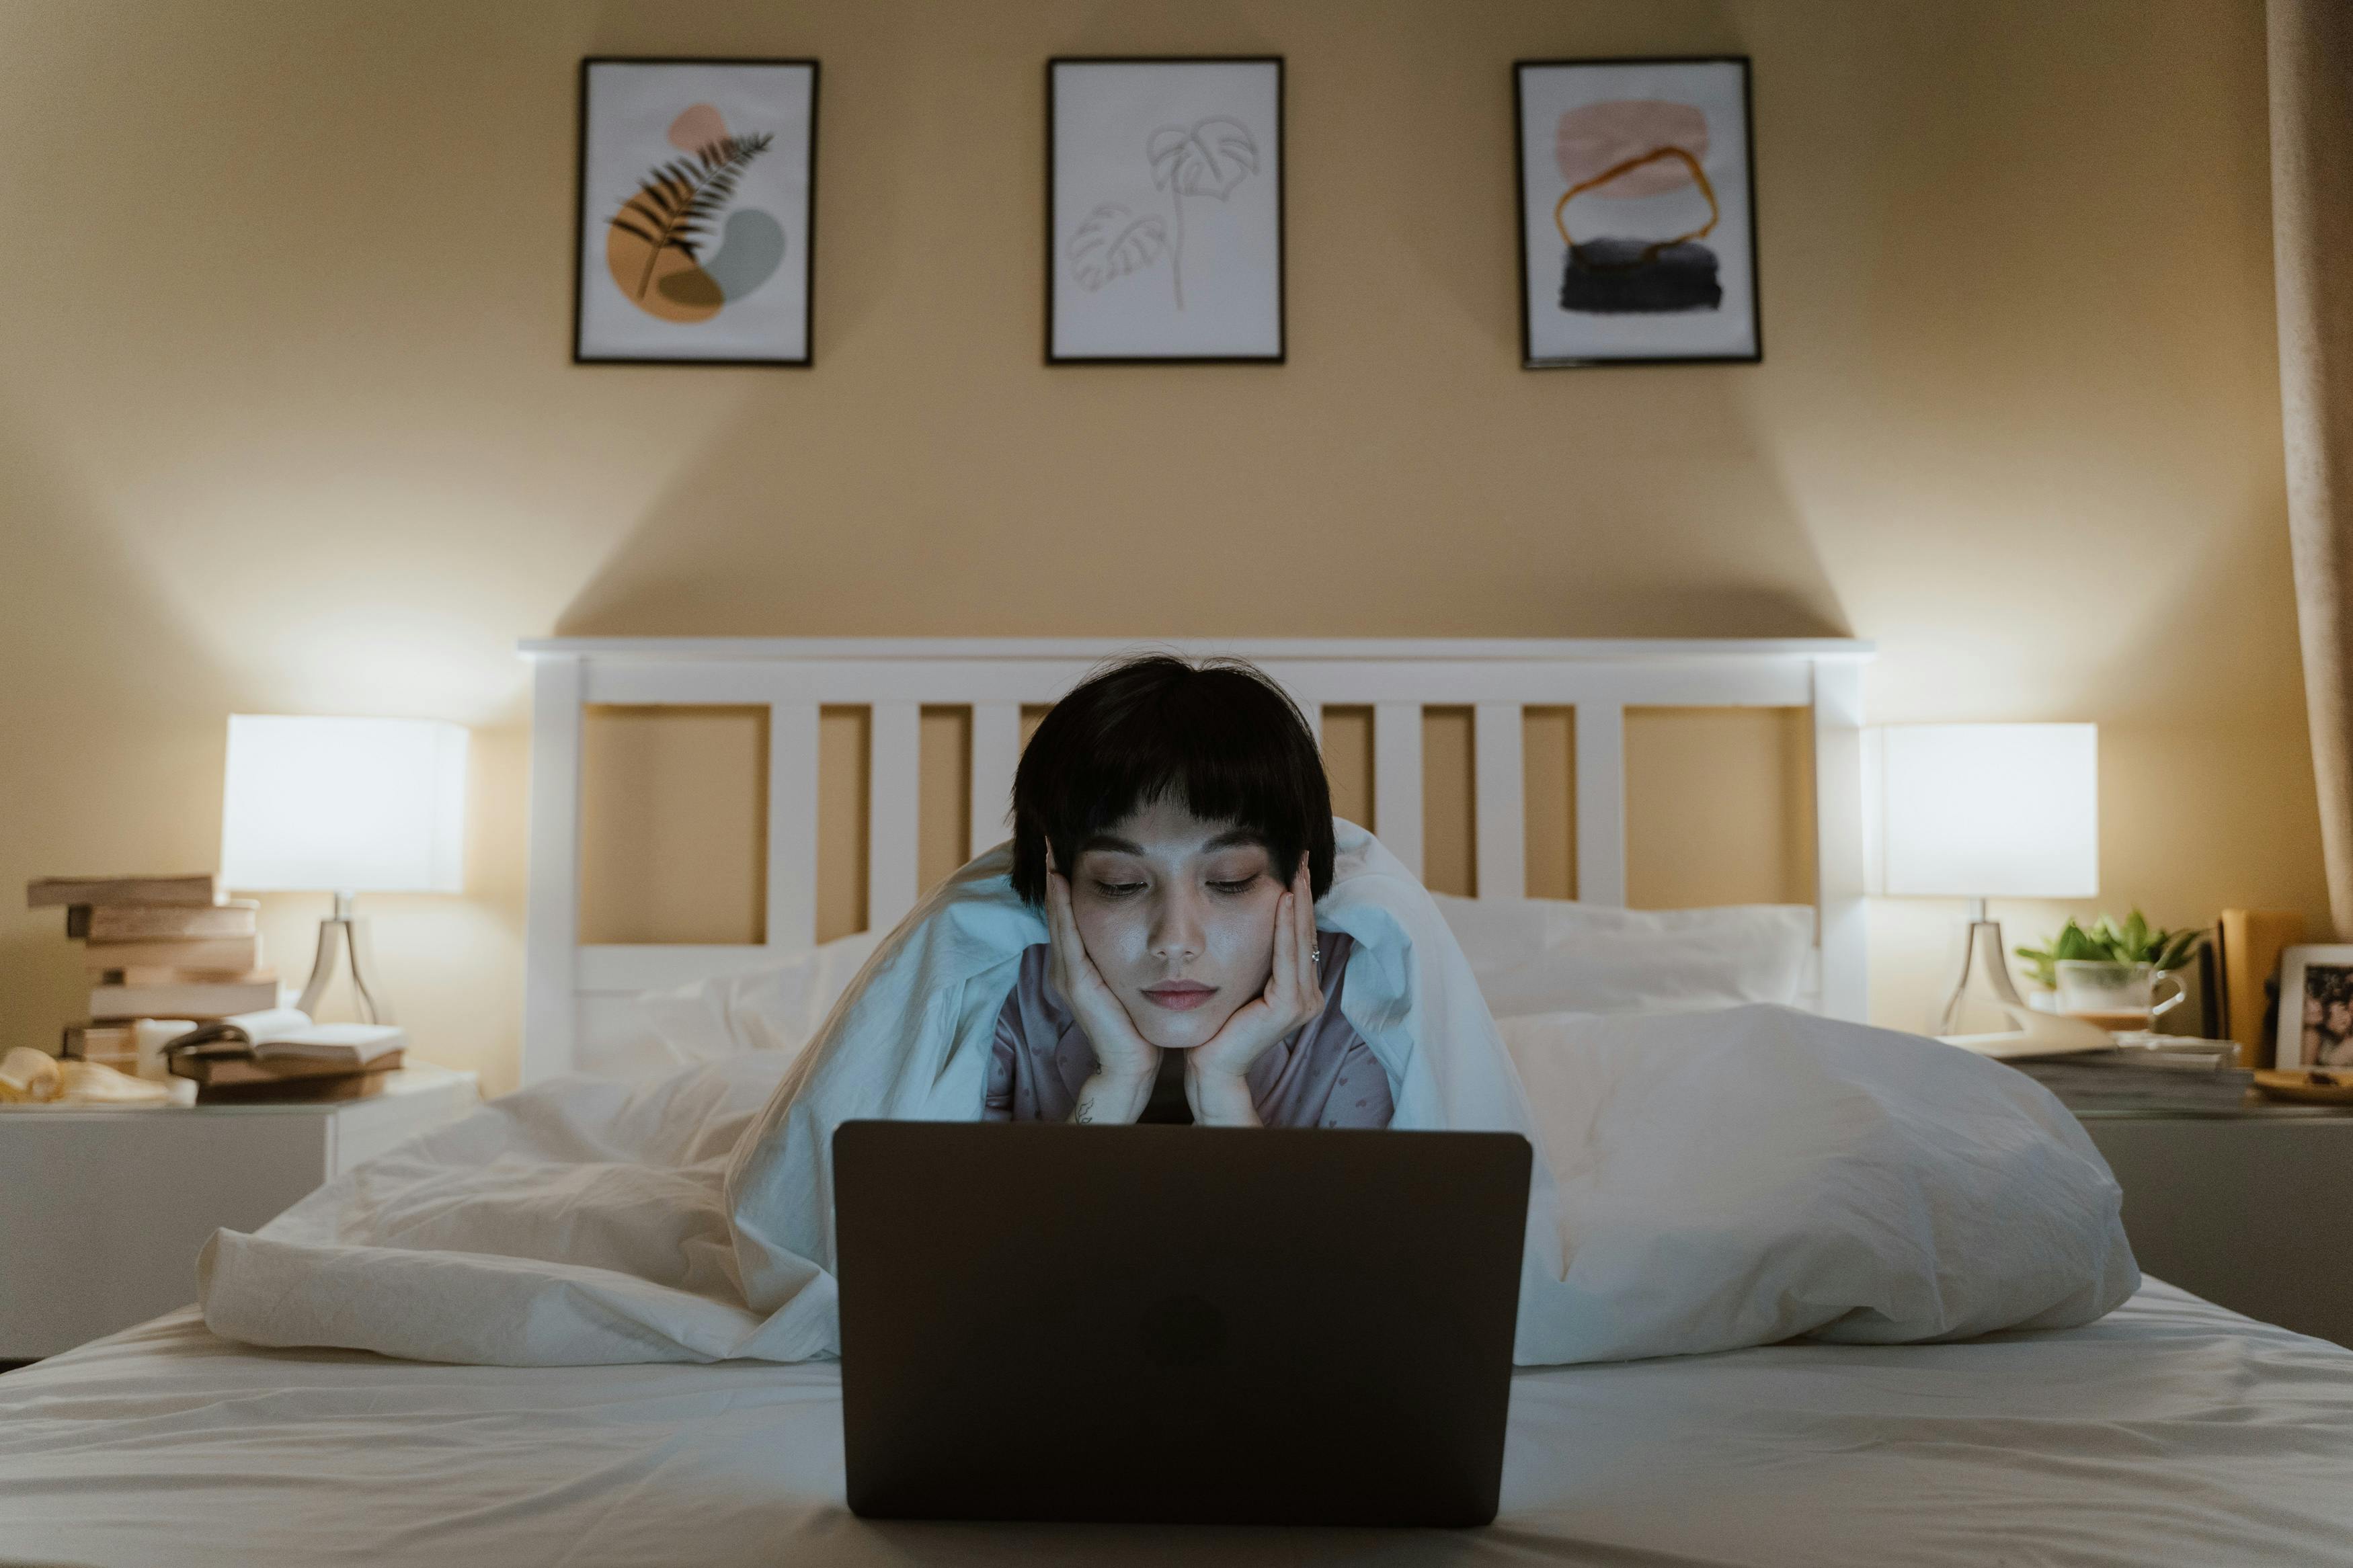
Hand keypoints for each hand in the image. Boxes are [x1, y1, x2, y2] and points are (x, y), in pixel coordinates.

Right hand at [1045, 853, 1159, 1123]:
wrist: (1133, 1065)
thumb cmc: (1137, 1022)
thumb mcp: (1130, 977)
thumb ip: (1126, 952)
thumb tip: (1144, 917)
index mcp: (1079, 963)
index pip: (1069, 911)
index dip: (1063, 879)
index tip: (1064, 843)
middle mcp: (1066, 966)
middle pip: (1058, 909)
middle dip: (1053, 872)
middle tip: (1050, 834)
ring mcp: (1067, 975)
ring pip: (1059, 918)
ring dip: (1054, 883)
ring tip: (1051, 850)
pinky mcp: (1076, 984)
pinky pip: (1068, 936)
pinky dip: (1062, 908)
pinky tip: (1061, 882)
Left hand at [1185, 859, 1322, 1126]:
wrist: (1208, 1067)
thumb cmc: (1215, 1024)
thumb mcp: (1236, 978)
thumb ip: (1249, 954)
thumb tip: (1243, 913)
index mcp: (1298, 988)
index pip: (1300, 934)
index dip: (1300, 899)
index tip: (1296, 863)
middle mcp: (1308, 995)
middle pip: (1306, 932)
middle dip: (1304, 891)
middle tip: (1303, 853)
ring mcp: (1303, 1002)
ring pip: (1300, 940)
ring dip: (1299, 901)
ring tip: (1297, 868)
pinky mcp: (1289, 1007)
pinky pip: (1288, 957)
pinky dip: (1286, 927)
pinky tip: (1283, 899)